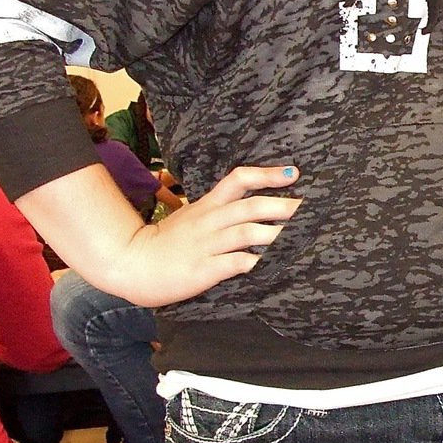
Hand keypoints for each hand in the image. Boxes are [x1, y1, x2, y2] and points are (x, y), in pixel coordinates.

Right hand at [115, 164, 302, 305]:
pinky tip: (275, 264)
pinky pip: (236, 263)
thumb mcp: (193, 217)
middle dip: (285, 206)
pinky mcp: (204, 268)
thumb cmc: (167, 242)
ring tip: (303, 235)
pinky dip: (258, 262)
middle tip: (312, 209)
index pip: (239, 179)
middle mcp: (211, 220)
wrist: (130, 262)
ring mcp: (207, 244)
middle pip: (252, 205)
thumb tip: (256, 211)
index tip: (294, 174)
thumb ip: (221, 211)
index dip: (267, 174)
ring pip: (248, 232)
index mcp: (209, 204)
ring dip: (277, 233)